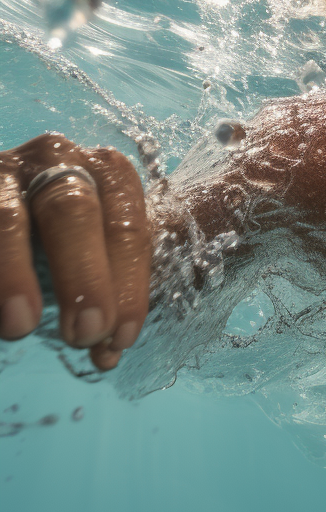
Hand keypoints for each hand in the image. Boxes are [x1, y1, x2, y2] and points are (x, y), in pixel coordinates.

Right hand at [0, 133, 149, 369]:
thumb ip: (108, 290)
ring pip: (8, 218)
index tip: (122, 335)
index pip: (128, 226)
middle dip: (83, 275)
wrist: (10, 200)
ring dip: (15, 273)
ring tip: (21, 326)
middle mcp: (59, 159)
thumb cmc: (64, 231)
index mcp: (108, 172)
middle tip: (85, 332)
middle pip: (74, 212)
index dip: (128, 282)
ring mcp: (6, 170)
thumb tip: (107, 352)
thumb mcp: (98, 243)